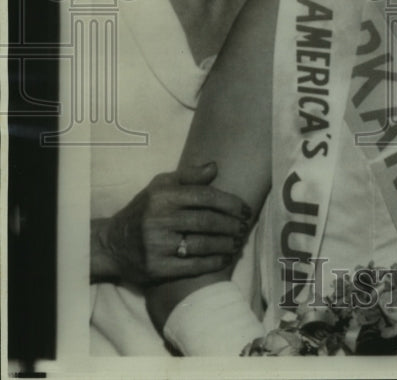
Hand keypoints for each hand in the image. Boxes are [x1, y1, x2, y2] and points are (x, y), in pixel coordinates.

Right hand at [92, 162, 250, 285]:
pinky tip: (225, 259)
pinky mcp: (155, 268)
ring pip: (201, 244)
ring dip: (225, 244)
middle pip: (206, 221)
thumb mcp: (160, 185)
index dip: (230, 203)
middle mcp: (158, 219)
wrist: (111, 244)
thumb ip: (189, 175)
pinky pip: (191, 266)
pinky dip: (212, 263)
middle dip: (231, 225)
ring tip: (238, 243)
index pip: (205, 197)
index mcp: (163, 196)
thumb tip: (215, 167)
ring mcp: (156, 245)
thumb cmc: (144, 210)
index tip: (245, 209)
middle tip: (244, 227)